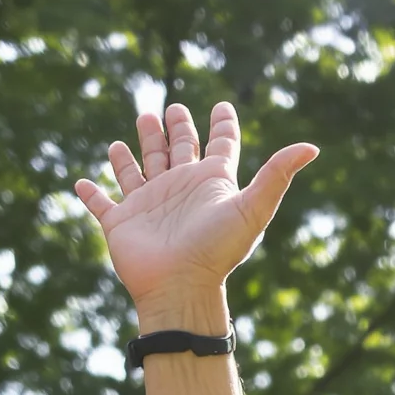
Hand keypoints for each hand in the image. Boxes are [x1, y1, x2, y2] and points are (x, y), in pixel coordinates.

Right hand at [75, 101, 317, 325]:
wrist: (182, 288)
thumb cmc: (217, 250)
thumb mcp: (252, 208)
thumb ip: (278, 175)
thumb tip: (312, 148)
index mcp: (209, 184)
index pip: (218, 146)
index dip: (221, 126)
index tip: (222, 106)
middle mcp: (179, 190)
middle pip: (177, 150)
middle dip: (174, 128)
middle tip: (171, 108)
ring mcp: (148, 206)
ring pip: (139, 169)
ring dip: (136, 150)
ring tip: (137, 126)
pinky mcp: (120, 223)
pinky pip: (101, 204)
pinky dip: (91, 194)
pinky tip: (81, 183)